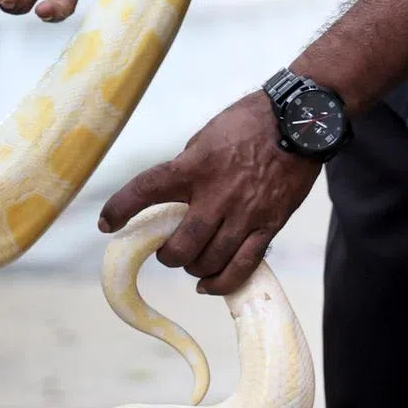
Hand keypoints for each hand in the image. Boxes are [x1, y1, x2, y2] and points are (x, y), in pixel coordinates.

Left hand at [98, 92, 318, 294]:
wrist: (300, 124)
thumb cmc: (249, 123)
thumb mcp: (206, 138)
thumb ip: (187, 169)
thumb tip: (173, 197)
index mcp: (194, 166)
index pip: (146, 190)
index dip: (121, 209)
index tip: (107, 224)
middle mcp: (216, 194)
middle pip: (180, 244)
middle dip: (167, 254)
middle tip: (165, 250)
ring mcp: (245, 214)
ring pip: (209, 260)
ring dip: (193, 267)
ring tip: (191, 261)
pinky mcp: (269, 226)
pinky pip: (243, 266)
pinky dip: (222, 282)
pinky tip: (210, 284)